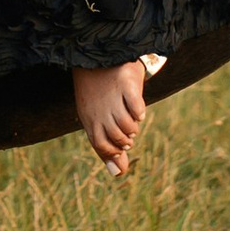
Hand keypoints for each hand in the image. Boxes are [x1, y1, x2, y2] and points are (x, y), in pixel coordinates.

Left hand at [73, 58, 149, 174]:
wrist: (100, 56)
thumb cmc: (99, 94)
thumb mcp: (98, 120)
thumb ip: (108, 147)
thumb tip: (118, 173)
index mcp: (90, 118)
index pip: (100, 144)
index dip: (113, 150)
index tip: (121, 145)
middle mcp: (100, 109)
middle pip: (115, 136)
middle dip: (125, 140)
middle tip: (129, 133)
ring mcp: (113, 97)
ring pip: (126, 123)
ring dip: (133, 127)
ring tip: (133, 121)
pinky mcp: (126, 83)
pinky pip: (135, 105)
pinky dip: (139, 111)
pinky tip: (138, 110)